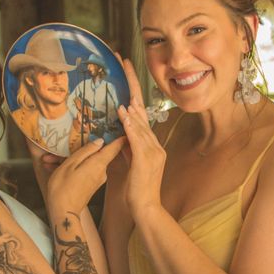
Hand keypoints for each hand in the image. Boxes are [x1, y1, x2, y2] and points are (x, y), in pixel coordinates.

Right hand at [46, 137, 126, 215]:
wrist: (63, 214)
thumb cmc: (63, 188)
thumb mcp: (71, 164)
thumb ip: (86, 151)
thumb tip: (100, 141)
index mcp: (99, 164)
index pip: (114, 146)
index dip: (119, 135)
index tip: (122, 126)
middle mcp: (102, 171)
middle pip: (99, 153)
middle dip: (83, 147)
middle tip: (69, 140)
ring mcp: (98, 179)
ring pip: (89, 162)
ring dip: (73, 159)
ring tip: (51, 159)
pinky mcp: (92, 185)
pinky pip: (86, 170)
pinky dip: (73, 167)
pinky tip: (55, 167)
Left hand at [116, 58, 165, 216]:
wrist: (145, 209)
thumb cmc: (135, 189)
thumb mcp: (129, 163)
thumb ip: (126, 146)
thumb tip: (119, 132)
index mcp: (150, 144)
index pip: (141, 112)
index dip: (133, 91)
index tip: (126, 71)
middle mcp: (155, 144)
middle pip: (143, 110)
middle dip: (133, 86)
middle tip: (125, 63)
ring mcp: (153, 152)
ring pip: (141, 123)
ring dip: (131, 105)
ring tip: (123, 87)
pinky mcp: (147, 161)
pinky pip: (138, 139)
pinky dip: (131, 125)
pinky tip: (124, 113)